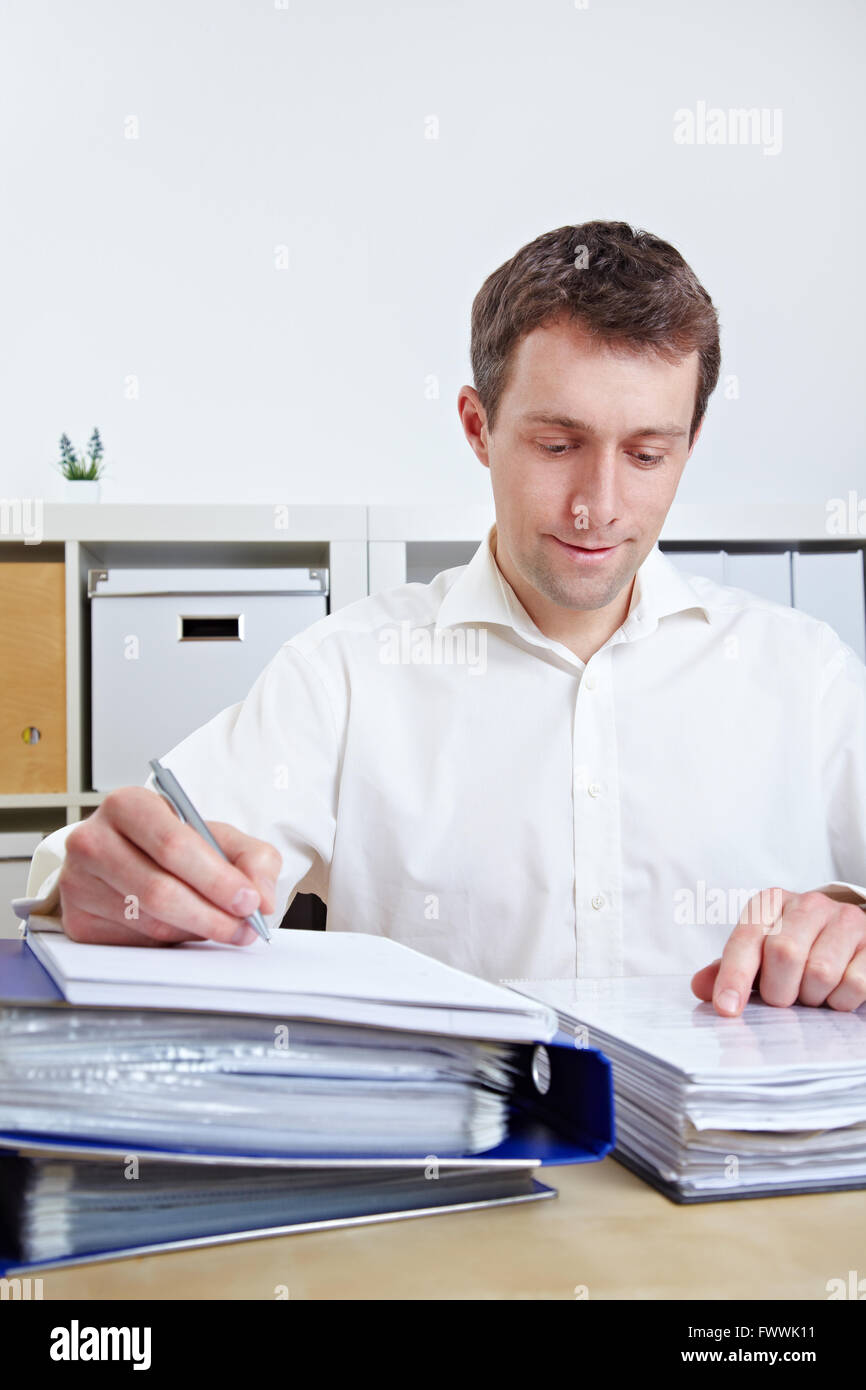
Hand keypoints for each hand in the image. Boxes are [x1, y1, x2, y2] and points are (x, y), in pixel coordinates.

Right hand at [58, 786, 282, 946]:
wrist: (125, 858)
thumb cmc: (172, 845)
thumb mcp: (218, 837)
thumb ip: (252, 859)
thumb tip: (261, 897)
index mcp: (127, 804)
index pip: (172, 845)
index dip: (216, 878)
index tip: (250, 901)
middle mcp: (92, 840)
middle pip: (159, 890)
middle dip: (212, 914)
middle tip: (246, 928)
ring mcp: (78, 882)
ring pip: (150, 922)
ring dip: (196, 931)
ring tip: (223, 926)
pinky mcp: (76, 920)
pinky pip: (134, 943)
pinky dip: (170, 942)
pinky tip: (185, 928)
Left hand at [691, 887, 865, 1015]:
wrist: (845, 932)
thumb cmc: (795, 946)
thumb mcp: (759, 952)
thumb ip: (728, 969)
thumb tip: (700, 987)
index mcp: (771, 903)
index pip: (746, 940)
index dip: (734, 977)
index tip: (727, 1010)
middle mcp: (808, 904)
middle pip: (784, 954)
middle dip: (780, 991)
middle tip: (784, 999)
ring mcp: (845, 920)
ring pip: (821, 972)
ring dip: (812, 997)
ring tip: (811, 991)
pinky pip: (854, 984)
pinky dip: (840, 1001)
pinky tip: (835, 992)